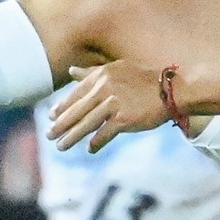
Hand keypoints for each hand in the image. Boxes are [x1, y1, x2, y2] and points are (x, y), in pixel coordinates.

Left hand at [48, 60, 169, 151]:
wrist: (171, 90)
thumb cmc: (144, 80)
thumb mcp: (116, 70)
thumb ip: (92, 72)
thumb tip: (71, 71)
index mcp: (101, 76)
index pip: (76, 93)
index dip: (62, 107)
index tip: (51, 116)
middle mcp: (105, 89)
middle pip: (77, 110)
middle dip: (61, 125)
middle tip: (49, 135)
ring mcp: (114, 104)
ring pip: (86, 124)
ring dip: (72, 137)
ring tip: (61, 146)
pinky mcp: (124, 119)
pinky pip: (104, 134)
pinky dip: (96, 143)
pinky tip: (90, 149)